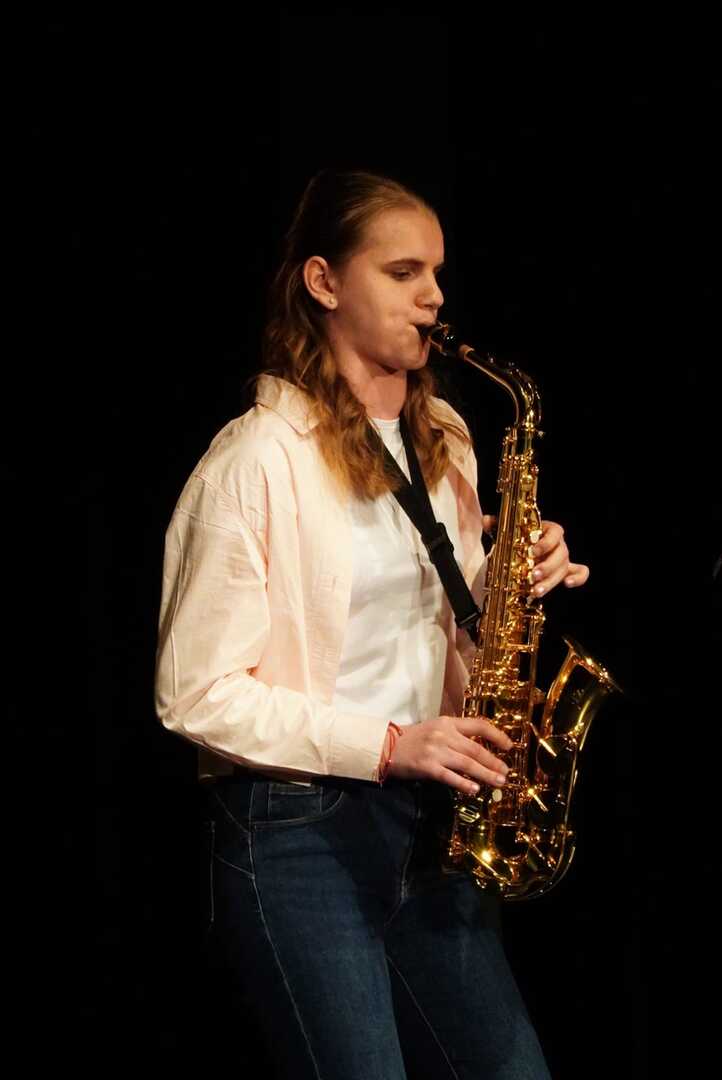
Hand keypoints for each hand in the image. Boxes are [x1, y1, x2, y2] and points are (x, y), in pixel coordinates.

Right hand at [386, 714, 512, 795]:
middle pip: (476, 749)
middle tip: (506, 772)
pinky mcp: (427, 766)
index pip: (478, 725)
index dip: (496, 735)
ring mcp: (435, 751)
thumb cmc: (414, 739)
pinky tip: (474, 790)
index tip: (509, 746)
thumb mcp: (436, 730)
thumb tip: (482, 751)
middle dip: (494, 762)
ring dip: (485, 774)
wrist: (387, 745)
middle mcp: (444, 734)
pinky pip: (450, 777)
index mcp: (448, 722)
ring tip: (498, 782)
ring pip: (467, 763)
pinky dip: (463, 784)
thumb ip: (456, 736)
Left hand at [483, 516, 589, 597]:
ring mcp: (563, 558)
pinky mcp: (566, 571)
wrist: (522, 553)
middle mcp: (558, 544)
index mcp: (547, 530)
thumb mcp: (505, 534)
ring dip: (551, 580)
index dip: (546, 542)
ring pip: (564, 568)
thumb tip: (486, 520)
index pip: (556, 532)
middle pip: (561, 554)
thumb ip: (497, 527)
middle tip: (532, 576)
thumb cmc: (517, 541)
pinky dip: (578, 578)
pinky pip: (580, 573)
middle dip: (547, 567)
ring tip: (536, 591)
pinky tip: (567, 585)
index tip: (532, 552)